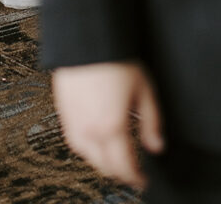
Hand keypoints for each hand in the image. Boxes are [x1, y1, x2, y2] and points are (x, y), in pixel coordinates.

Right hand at [53, 62, 164, 189]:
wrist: (86, 39)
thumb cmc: (115, 59)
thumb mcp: (144, 89)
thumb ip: (151, 121)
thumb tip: (157, 145)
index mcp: (111, 127)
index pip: (124, 167)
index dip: (136, 178)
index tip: (143, 181)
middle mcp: (89, 131)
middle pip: (105, 167)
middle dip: (120, 173)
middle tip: (132, 171)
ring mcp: (73, 123)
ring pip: (88, 158)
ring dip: (103, 162)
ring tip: (116, 157)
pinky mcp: (63, 114)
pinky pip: (75, 143)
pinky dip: (88, 149)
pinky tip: (96, 141)